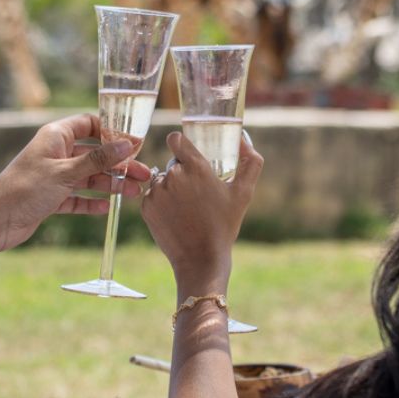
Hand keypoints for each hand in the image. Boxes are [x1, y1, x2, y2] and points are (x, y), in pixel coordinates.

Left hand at [0, 114, 152, 255]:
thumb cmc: (25, 188)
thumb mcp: (66, 172)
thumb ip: (98, 160)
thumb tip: (126, 145)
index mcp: (56, 136)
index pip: (89, 124)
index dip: (112, 132)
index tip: (135, 142)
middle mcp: (56, 153)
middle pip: (95, 154)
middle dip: (118, 164)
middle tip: (143, 173)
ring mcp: (54, 176)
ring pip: (89, 177)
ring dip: (110, 184)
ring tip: (134, 191)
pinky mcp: (51, 198)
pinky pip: (77, 197)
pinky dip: (91, 202)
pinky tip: (107, 207)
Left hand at [138, 128, 261, 292]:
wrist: (201, 258)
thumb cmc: (224, 225)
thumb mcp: (243, 193)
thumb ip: (251, 161)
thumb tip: (243, 139)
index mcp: (195, 167)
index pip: (176, 139)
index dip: (181, 144)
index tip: (186, 152)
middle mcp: (172, 175)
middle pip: (173, 162)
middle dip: (183, 173)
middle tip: (197, 193)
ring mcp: (157, 191)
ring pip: (162, 179)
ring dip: (171, 187)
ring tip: (187, 208)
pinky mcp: (146, 207)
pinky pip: (152, 195)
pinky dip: (161, 202)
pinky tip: (176, 216)